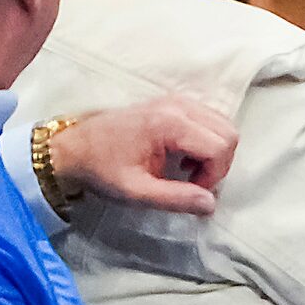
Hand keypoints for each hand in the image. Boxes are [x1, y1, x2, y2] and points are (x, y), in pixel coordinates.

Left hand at [49, 97, 238, 216]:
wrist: (75, 147)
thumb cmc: (103, 169)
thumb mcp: (136, 192)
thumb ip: (175, 198)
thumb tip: (210, 204)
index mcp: (169, 123)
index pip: (220, 146)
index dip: (214, 176)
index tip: (192, 191)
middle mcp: (178, 105)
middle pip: (228, 132)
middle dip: (219, 164)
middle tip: (193, 183)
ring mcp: (177, 100)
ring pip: (222, 124)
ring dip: (214, 152)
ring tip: (187, 171)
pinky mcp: (174, 103)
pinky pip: (209, 119)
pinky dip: (207, 140)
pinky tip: (183, 156)